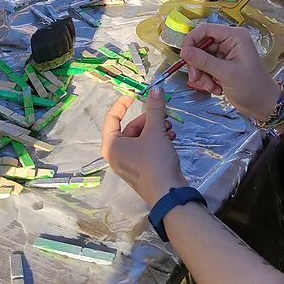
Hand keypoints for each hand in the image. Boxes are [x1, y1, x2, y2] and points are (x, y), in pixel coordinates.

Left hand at [101, 90, 183, 207]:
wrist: (170, 194)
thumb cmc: (155, 162)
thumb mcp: (155, 132)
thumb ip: (154, 109)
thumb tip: (156, 88)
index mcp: (111, 145)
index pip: (112, 117)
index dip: (123, 103)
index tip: (136, 93)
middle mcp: (115, 154)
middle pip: (131, 127)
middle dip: (149, 120)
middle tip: (164, 118)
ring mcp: (128, 163)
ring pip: (141, 137)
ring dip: (157, 130)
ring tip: (170, 129)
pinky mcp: (141, 169)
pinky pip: (146, 148)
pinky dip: (158, 141)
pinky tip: (172, 138)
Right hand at [180, 24, 280, 120]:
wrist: (262, 105)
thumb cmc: (251, 87)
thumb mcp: (226, 73)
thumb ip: (204, 61)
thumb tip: (183, 51)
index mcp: (234, 36)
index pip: (205, 30)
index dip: (191, 41)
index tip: (184, 57)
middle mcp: (228, 42)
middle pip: (199, 46)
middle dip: (196, 64)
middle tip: (196, 79)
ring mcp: (223, 53)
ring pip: (199, 58)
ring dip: (201, 74)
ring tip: (210, 87)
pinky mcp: (220, 65)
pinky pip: (203, 67)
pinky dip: (205, 79)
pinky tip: (215, 88)